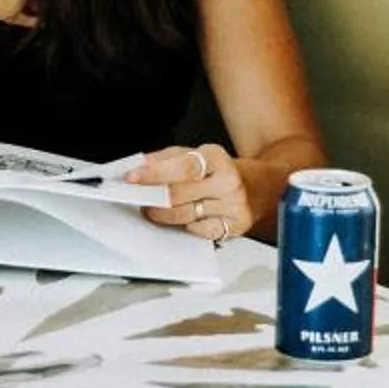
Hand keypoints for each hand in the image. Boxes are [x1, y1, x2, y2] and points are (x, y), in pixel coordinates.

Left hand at [134, 143, 249, 240]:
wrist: (256, 187)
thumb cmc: (217, 171)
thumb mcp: (194, 155)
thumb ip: (165, 159)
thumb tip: (140, 166)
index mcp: (216, 157)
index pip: (182, 167)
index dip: (154, 174)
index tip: (133, 178)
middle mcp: (228, 181)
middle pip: (179, 195)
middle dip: (152, 198)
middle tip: (138, 198)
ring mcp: (233, 206)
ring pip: (185, 216)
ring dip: (161, 215)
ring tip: (153, 209)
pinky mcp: (234, 227)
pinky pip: (198, 232)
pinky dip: (184, 227)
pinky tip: (183, 219)